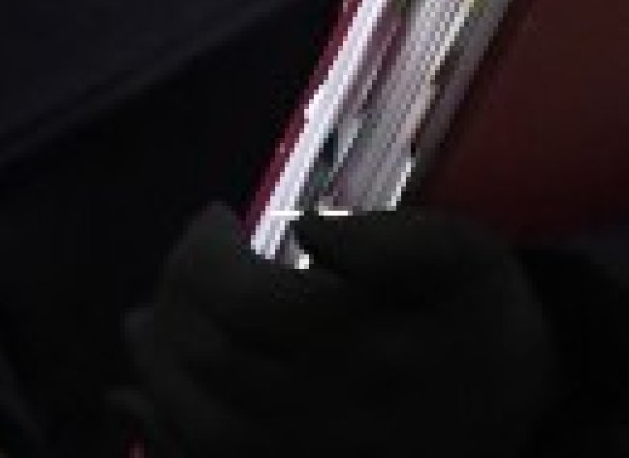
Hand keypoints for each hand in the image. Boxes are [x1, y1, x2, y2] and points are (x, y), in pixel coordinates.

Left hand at [118, 202, 557, 457]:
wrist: (520, 403)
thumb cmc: (479, 311)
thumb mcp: (459, 254)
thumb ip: (387, 239)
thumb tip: (304, 227)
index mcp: (372, 353)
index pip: (251, 308)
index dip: (209, 255)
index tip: (215, 214)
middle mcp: (337, 420)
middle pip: (215, 364)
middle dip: (176, 297)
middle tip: (187, 256)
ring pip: (204, 428)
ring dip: (154, 367)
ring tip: (144, 318)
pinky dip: (160, 437)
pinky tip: (129, 399)